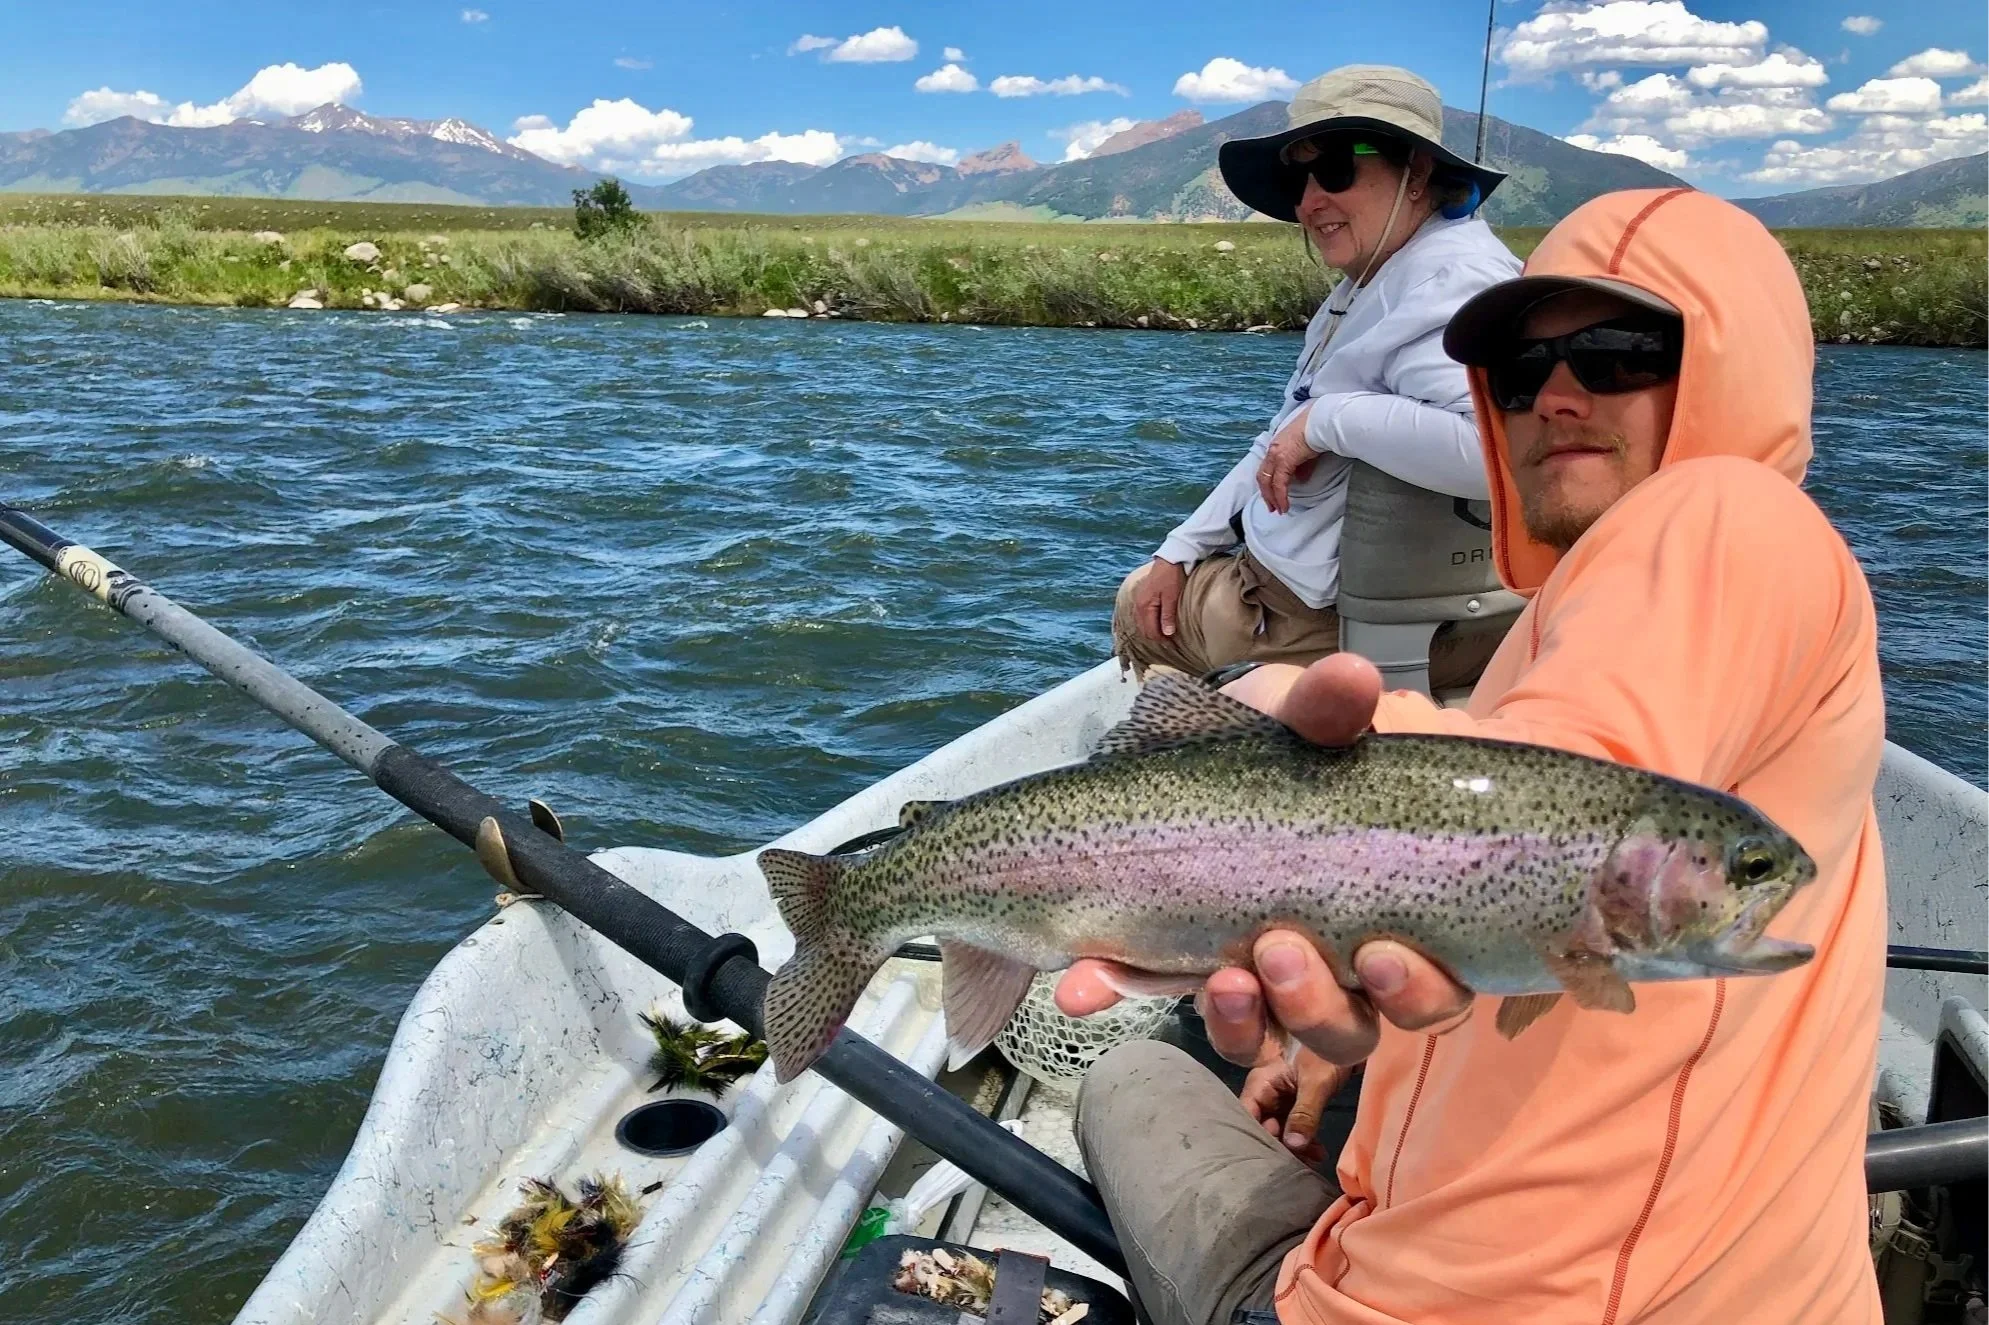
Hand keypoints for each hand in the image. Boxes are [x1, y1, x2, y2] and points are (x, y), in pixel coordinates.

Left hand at [1055, 653, 1475, 1064]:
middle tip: (1279, 951)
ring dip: (1243, 1019)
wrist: (1227, 745)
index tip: (1381, 954)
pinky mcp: (1184, 966)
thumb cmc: (1299, 742)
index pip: (1427, 986)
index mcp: (1392, 920)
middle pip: (1345, 1027)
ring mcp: (1259, 975)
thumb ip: (1329, 711)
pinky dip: (1123, 990)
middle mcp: (1336, 967)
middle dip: (1315, 1004)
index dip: (1415, 990)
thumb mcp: (1310, 719)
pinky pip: (1161, 998)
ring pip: (1269, 1035)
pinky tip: (1086, 981)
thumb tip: (1352, 679)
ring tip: (1223, 978)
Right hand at [1133, 556, 1185, 640]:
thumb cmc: (1172, 577)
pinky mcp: (1142, 597)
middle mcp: (1138, 605)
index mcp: (1144, 606)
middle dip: (1155, 637)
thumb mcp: (1172, 597)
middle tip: (1169, 642)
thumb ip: (1168, 616)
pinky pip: (1142, 616)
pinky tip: (1158, 623)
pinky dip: (1149, 622)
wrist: (1169, 560)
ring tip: (1164, 634)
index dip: (1161, 640)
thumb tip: (1166, 633)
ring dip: (1152, 630)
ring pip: (1142, 623)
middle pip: (1144, 629)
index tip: (1172, 644)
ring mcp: (1138, 600)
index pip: (1150, 630)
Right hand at [1240, 1041, 1350, 1164]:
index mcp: (1261, 1082)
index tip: (1273, 1158)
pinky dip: (1303, 1140)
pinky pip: (1292, 1127)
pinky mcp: (1294, 1104)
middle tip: (1300, 1162)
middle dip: (1279, 1146)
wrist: (1354, 1042)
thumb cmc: (1328, 1055)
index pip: (1246, 1115)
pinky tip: (1317, 1152)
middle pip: (1262, 1126)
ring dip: (1294, 1147)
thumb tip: (1293, 1146)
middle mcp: (1265, 1092)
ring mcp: (1279, 1099)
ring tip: (1313, 1158)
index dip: (1256, 1138)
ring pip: (1278, 1130)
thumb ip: (1304, 1114)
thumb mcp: (1316, 1084)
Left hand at [1256, 406, 1320, 514]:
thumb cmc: (1317, 432)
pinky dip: (1280, 496)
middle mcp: (1273, 450)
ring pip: (1267, 481)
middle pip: (1262, 476)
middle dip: (1266, 494)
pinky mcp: (1284, 460)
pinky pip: (1279, 483)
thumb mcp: (1306, 451)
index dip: (1268, 484)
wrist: (1322, 421)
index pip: (1266, 468)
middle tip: (1272, 507)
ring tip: (1278, 509)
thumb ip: (1301, 466)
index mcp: (1276, 446)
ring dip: (1272, 497)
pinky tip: (1285, 504)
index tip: (1272, 495)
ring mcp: (1276, 455)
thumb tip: (1300, 479)